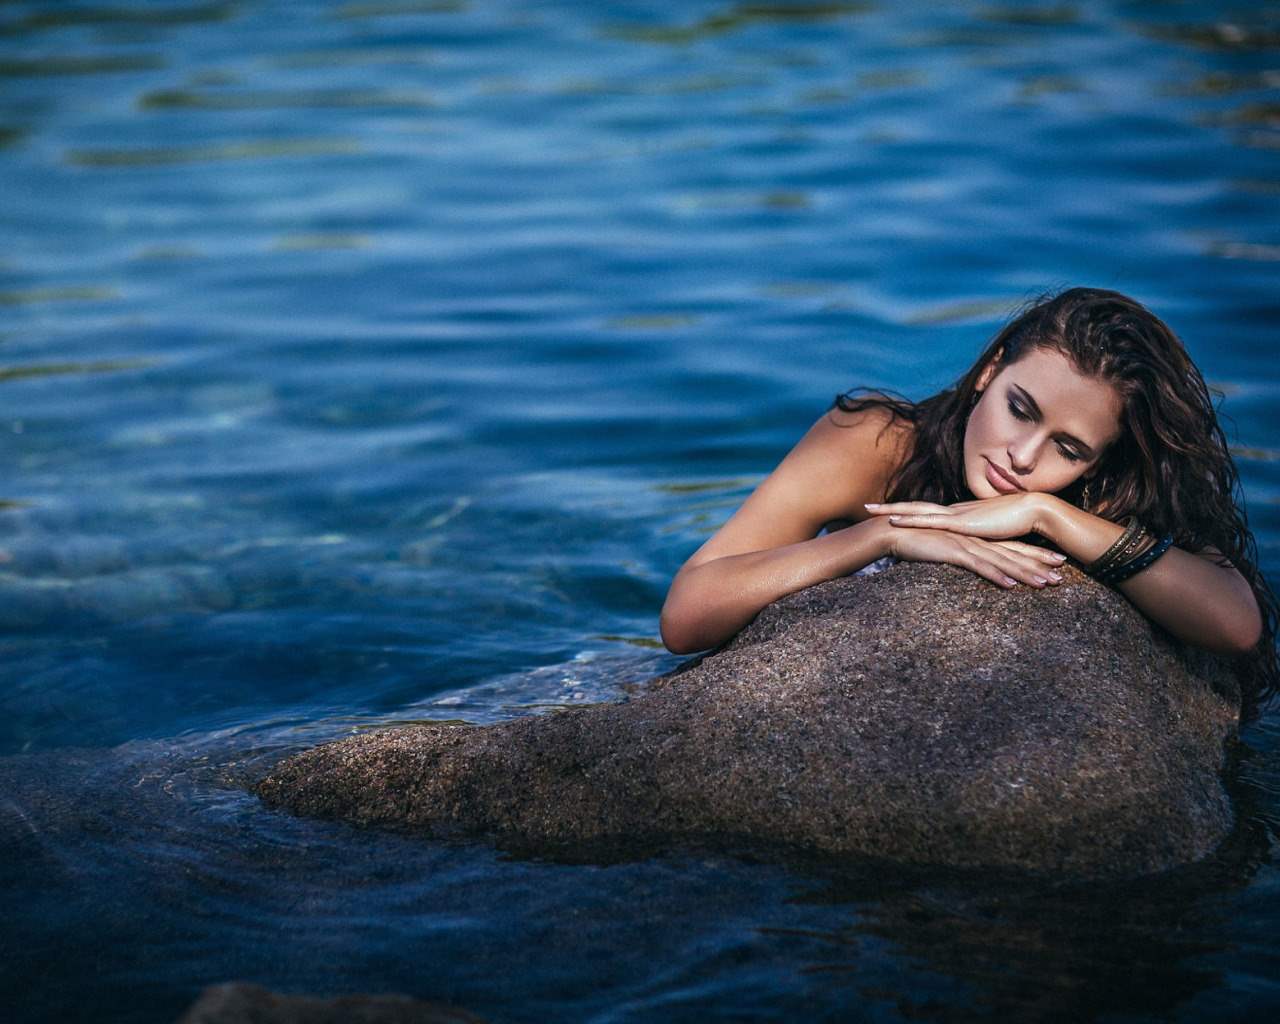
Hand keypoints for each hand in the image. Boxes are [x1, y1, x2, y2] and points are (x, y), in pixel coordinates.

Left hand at [864, 492, 1046, 539]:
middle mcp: (953, 511)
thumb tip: (968, 549)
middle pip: (915, 507)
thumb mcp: (991, 535)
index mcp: (958, 514)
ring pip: (917, 511)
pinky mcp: (962, 523)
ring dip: (893, 511)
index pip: (926, 511)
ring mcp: (956, 515)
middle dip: (890, 508)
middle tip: (866, 508)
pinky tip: (895, 521)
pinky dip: (912, 520)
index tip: (886, 512)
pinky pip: (931, 521)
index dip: (906, 511)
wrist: (1034, 511)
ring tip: (870, 511)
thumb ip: (977, 541)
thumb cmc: (1017, 524)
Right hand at [884, 525, 1066, 589]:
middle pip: (1013, 555)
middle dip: (1039, 566)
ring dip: (1025, 573)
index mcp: (977, 540)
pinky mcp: (954, 552)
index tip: (1055, 563)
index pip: (1011, 549)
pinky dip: (996, 575)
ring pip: (1002, 561)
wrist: (895, 531)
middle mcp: (977, 541)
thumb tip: (974, 561)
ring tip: (1045, 583)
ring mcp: (967, 545)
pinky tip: (1011, 585)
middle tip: (1061, 576)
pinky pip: (980, 566)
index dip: (1034, 556)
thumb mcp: (946, 548)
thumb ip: (962, 553)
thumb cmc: (918, 541)